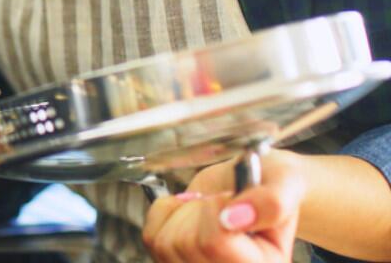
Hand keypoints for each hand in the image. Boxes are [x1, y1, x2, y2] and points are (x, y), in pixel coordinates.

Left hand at [142, 149, 306, 261]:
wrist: (252, 186)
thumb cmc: (272, 186)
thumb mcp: (285, 183)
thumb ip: (270, 201)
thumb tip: (234, 217)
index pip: (214, 243)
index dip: (215, 208)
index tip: (232, 196)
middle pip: (185, 244)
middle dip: (199, 209)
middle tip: (222, 203)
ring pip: (165, 243)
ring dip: (183, 212)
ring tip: (208, 209)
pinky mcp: (174, 260)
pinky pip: (152, 237)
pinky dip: (165, 214)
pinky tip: (189, 213)